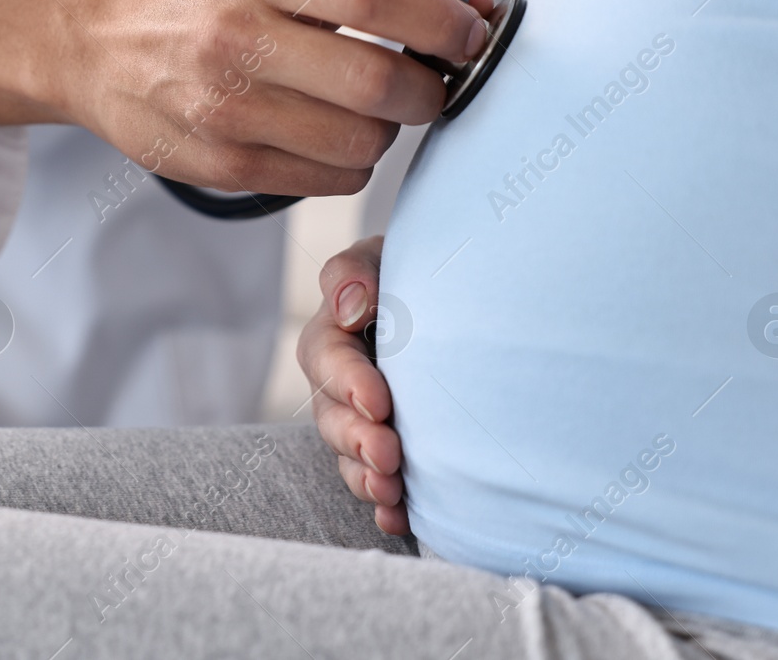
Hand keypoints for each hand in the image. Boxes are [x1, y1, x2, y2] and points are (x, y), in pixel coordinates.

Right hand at [0, 0, 491, 197]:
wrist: (107, 49)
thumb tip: (473, 1)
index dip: (441, 22)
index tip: (469, 36)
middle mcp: (234, 37)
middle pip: (375, 83)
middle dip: (429, 90)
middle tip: (430, 83)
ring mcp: (223, 108)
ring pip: (360, 143)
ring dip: (388, 131)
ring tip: (367, 109)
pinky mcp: (220, 166)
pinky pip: (329, 180)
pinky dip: (351, 163)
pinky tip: (328, 136)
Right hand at [297, 235, 407, 534]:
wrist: (450, 299)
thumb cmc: (410, 273)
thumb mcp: (379, 258)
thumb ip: (354, 274)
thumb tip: (351, 306)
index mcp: (333, 337)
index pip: (327, 360)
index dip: (347, 384)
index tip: (378, 402)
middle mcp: (341, 386)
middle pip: (333, 418)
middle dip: (357, 440)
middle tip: (387, 455)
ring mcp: (362, 423)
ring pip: (350, 457)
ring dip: (367, 478)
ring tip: (391, 492)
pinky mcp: (387, 452)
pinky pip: (377, 483)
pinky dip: (386, 507)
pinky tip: (400, 520)